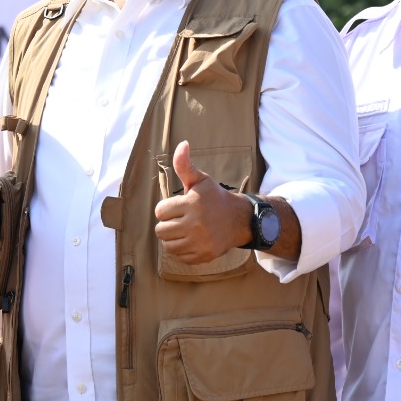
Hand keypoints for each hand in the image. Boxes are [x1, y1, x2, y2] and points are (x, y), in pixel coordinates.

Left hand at [154, 142, 249, 263]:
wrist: (240, 219)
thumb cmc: (215, 197)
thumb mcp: (200, 180)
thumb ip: (185, 165)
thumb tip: (182, 144)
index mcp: (193, 204)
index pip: (160, 211)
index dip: (166, 209)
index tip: (178, 206)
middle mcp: (196, 224)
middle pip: (161, 231)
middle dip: (168, 224)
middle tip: (180, 219)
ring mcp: (201, 242)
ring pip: (167, 246)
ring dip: (173, 238)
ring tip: (184, 230)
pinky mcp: (204, 256)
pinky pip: (179, 257)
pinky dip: (182, 250)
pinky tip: (192, 240)